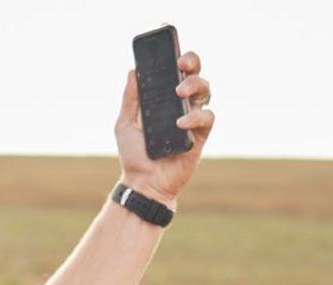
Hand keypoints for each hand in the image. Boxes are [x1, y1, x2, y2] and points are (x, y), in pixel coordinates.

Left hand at [114, 50, 214, 208]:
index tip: (174, 53)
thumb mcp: (125, 122)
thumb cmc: (134, 155)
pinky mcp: (200, 137)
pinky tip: (180, 122)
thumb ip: (131, 98)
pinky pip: (207, 118)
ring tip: (180, 91)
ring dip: (196, 86)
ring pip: (206, 93)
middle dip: (193, 65)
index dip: (181, 60)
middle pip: (196, 77)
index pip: (177, 74)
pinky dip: (195, 116)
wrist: (142, 183)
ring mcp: (192, 121)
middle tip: (181, 66)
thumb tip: (133, 71)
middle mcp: (181, 107)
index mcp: (164, 101)